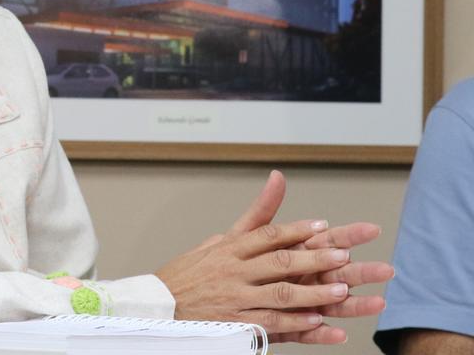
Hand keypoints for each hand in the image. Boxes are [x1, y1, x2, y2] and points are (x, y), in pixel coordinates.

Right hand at [156, 171, 393, 344]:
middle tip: (343, 256)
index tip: (324, 227)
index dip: (297, 231)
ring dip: (312, 293)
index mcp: (229, 249)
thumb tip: (278, 179)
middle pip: (278, 262)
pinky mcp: (234, 324)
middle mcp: (232, 271)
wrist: (159, 305)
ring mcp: (234, 298)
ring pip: (279, 294)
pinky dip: (294, 322)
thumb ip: (255, 215)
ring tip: (340, 291)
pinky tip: (316, 320)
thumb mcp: (218, 240)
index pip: (267, 235)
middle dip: (314, 259)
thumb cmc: (191, 272)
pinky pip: (268, 323)